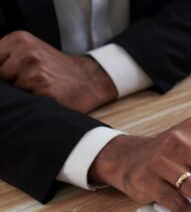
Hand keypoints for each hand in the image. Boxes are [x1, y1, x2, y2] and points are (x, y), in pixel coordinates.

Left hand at [0, 31, 116, 112]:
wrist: (90, 80)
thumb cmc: (60, 70)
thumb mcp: (32, 51)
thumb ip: (9, 58)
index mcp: (20, 40)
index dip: (2, 72)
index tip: (12, 76)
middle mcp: (26, 53)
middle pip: (0, 75)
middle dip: (10, 82)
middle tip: (30, 82)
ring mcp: (35, 72)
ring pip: (11, 89)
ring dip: (22, 93)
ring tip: (38, 89)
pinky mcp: (43, 90)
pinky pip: (26, 100)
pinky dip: (33, 101)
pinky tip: (45, 96)